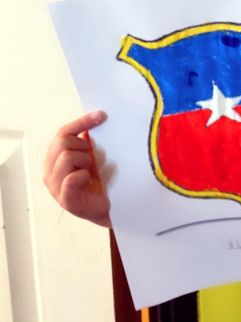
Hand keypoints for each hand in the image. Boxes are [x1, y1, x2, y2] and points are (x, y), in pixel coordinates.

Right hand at [43, 112, 111, 226]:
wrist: (110, 206)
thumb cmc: (99, 180)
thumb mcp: (92, 155)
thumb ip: (87, 139)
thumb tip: (96, 115)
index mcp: (53, 158)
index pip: (62, 132)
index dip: (81, 122)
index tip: (101, 115)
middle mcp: (49, 171)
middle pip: (63, 142)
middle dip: (83, 146)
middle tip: (93, 157)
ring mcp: (54, 186)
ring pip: (67, 157)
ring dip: (85, 161)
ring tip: (91, 171)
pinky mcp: (65, 199)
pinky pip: (72, 178)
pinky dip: (84, 175)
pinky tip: (89, 179)